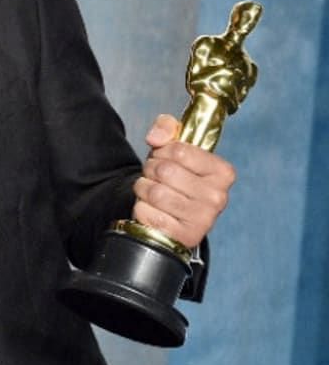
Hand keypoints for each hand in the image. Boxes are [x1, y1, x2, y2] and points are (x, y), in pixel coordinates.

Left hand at [132, 114, 235, 247]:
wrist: (171, 216)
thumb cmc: (175, 179)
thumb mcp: (174, 149)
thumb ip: (166, 128)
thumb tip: (156, 137)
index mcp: (223, 173)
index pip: (179, 151)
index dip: (162, 151)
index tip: (166, 158)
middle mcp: (218, 197)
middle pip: (165, 170)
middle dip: (151, 170)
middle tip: (156, 177)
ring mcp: (202, 219)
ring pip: (154, 191)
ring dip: (144, 189)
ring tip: (152, 192)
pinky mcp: (183, 236)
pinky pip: (147, 212)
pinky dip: (141, 208)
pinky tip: (153, 210)